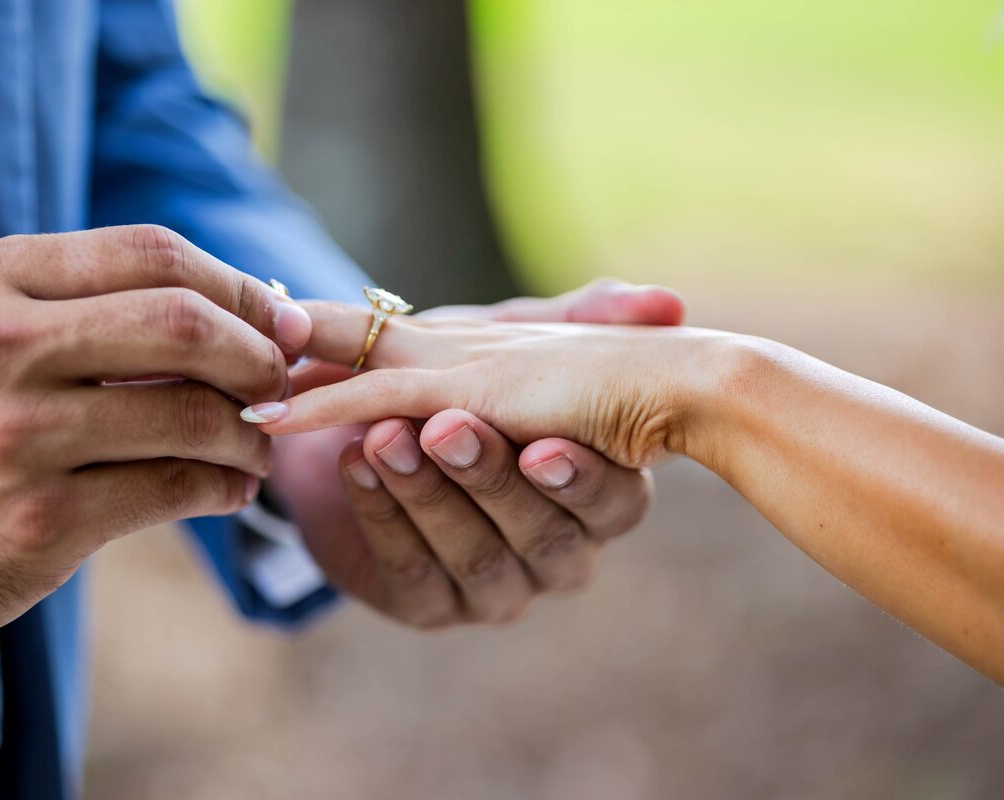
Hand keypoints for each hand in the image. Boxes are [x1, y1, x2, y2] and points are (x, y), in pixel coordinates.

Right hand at [0, 225, 308, 658]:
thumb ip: (94, 310)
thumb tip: (252, 311)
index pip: (153, 252)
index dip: (239, 285)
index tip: (280, 319)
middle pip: (184, 322)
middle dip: (258, 355)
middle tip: (279, 384)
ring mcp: (13, 435)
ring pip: (192, 413)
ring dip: (250, 433)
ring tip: (258, 447)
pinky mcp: (38, 520)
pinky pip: (175, 488)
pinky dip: (224, 487)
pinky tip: (229, 490)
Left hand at [267, 281, 683, 627]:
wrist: (363, 425)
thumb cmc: (464, 379)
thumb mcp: (515, 341)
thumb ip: (577, 321)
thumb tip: (665, 303)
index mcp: (599, 494)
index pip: (614, 500)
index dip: (579, 479)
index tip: (542, 445)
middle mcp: (560, 554)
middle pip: (542, 534)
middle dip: (488, 478)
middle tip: (444, 426)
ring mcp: (498, 589)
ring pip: (474, 556)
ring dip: (426, 492)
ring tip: (383, 436)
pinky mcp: (429, 606)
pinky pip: (410, 571)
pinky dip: (381, 513)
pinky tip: (355, 463)